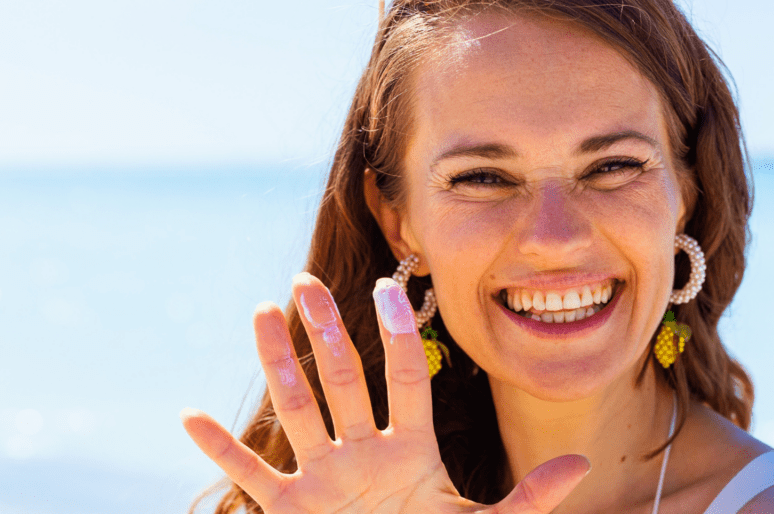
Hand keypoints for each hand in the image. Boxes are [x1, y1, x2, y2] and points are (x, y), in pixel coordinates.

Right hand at [181, 272, 591, 512]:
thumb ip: (531, 497)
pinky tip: (190, 416)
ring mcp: (324, 479)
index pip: (406, 379)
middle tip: (307, 282)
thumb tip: (583, 463)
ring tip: (261, 314)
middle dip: (326, 333)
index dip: (401, 336)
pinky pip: (252, 477)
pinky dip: (222, 450)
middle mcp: (363, 452)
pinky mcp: (291, 513)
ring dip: (278, 366)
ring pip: (296, 413)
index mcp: (411, 449)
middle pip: (344, 381)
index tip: (390, 290)